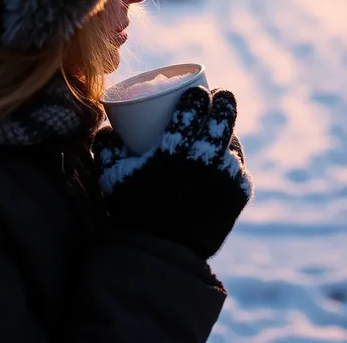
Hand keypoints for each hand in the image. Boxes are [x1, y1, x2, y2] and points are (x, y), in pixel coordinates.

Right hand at [93, 87, 252, 259]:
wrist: (164, 256)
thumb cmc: (134, 213)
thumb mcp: (113, 179)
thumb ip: (106, 148)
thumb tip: (107, 126)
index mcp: (174, 151)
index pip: (193, 108)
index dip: (198, 94)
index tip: (197, 91)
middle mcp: (204, 160)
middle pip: (223, 116)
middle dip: (223, 100)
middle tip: (218, 98)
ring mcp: (226, 177)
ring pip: (234, 141)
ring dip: (229, 131)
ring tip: (221, 128)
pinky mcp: (239, 194)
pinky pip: (240, 167)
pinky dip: (233, 159)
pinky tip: (226, 156)